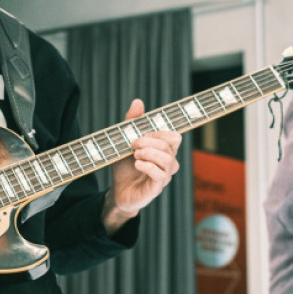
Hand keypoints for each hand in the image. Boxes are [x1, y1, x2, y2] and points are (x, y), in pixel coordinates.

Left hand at [103, 99, 181, 234]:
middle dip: (150, 141)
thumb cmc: (125, 167)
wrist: (118, 191)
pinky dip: (147, 167)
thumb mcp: (125, 142)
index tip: (141, 133)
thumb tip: (138, 101)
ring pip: (168, 161)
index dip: (160, 132)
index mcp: (164, 151)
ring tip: (135, 154)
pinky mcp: (156, 188)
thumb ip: (132, 122)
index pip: (174, 137)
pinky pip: (160, 175)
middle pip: (170, 146)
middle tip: (133, 144)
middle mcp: (168, 163)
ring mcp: (164, 176)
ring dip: (150, 153)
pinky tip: (136, 164)